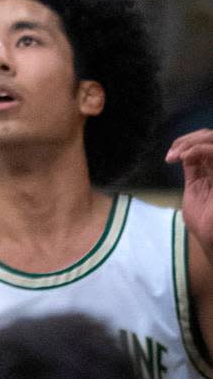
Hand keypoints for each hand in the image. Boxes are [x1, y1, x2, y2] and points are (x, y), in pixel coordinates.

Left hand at [168, 130, 212, 254]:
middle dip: (188, 139)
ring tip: (178, 154)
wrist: (212, 242)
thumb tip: (184, 152)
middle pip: (210, 136)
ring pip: (212, 139)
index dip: (187, 141)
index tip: (170, 156)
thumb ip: (194, 170)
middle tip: (173, 153)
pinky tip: (184, 157)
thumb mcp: (195, 190)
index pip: (206, 141)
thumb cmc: (204, 222)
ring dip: (192, 142)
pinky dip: (198, 149)